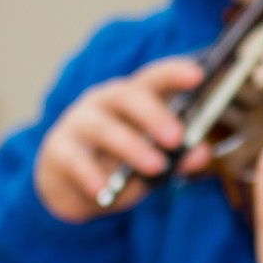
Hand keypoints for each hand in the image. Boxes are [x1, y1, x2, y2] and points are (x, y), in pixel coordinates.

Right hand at [34, 56, 210, 222]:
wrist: (72, 188)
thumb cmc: (119, 164)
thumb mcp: (153, 161)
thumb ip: (178, 157)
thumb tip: (202, 153)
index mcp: (133, 98)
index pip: (154, 78)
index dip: (174, 73)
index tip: (198, 75)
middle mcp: (104, 102)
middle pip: (128, 96)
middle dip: (154, 114)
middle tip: (177, 137)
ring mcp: (79, 124)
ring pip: (103, 128)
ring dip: (131, 146)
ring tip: (156, 166)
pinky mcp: (59, 151)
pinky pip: (74, 160)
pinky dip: (90, 175)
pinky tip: (103, 189)